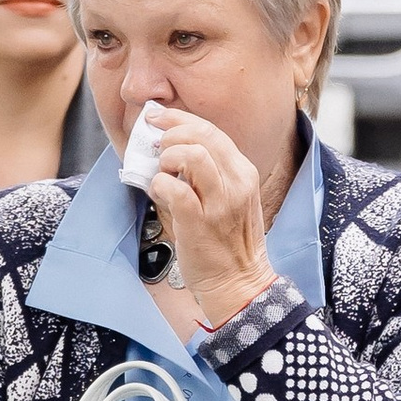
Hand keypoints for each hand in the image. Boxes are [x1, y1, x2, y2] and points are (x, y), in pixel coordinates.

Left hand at [144, 106, 280, 330]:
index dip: (179, 119)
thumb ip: (205, 174)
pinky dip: (160, 184)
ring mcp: (220, 202)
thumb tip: (168, 151)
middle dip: (171, 132)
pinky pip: (175, 188)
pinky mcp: (200, 222)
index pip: (211, 130)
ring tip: (163, 171)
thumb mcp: (228, 199)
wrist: (238, 283)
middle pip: (202, 135)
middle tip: (157, 145)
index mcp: (243, 172)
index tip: (158, 117)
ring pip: (193, 155)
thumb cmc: (227, 242)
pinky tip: (159, 192)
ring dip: (169, 157)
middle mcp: (236, 183)